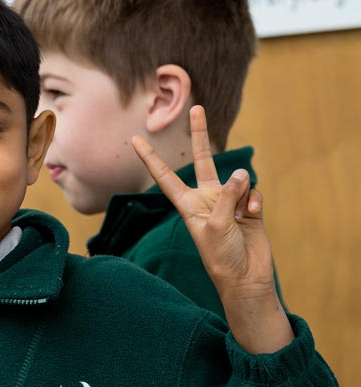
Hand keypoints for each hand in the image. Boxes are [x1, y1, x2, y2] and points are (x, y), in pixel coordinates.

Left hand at [132, 106, 292, 352]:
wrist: (246, 279)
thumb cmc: (221, 256)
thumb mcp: (215, 224)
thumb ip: (226, 194)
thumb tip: (241, 172)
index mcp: (187, 205)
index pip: (165, 177)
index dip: (151, 158)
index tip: (134, 139)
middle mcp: (206, 199)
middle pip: (204, 161)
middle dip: (201, 135)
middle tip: (196, 107)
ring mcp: (228, 202)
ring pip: (237, 180)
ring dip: (241, 193)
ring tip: (240, 215)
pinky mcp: (249, 207)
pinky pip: (252, 193)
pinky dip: (253, 202)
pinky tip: (252, 217)